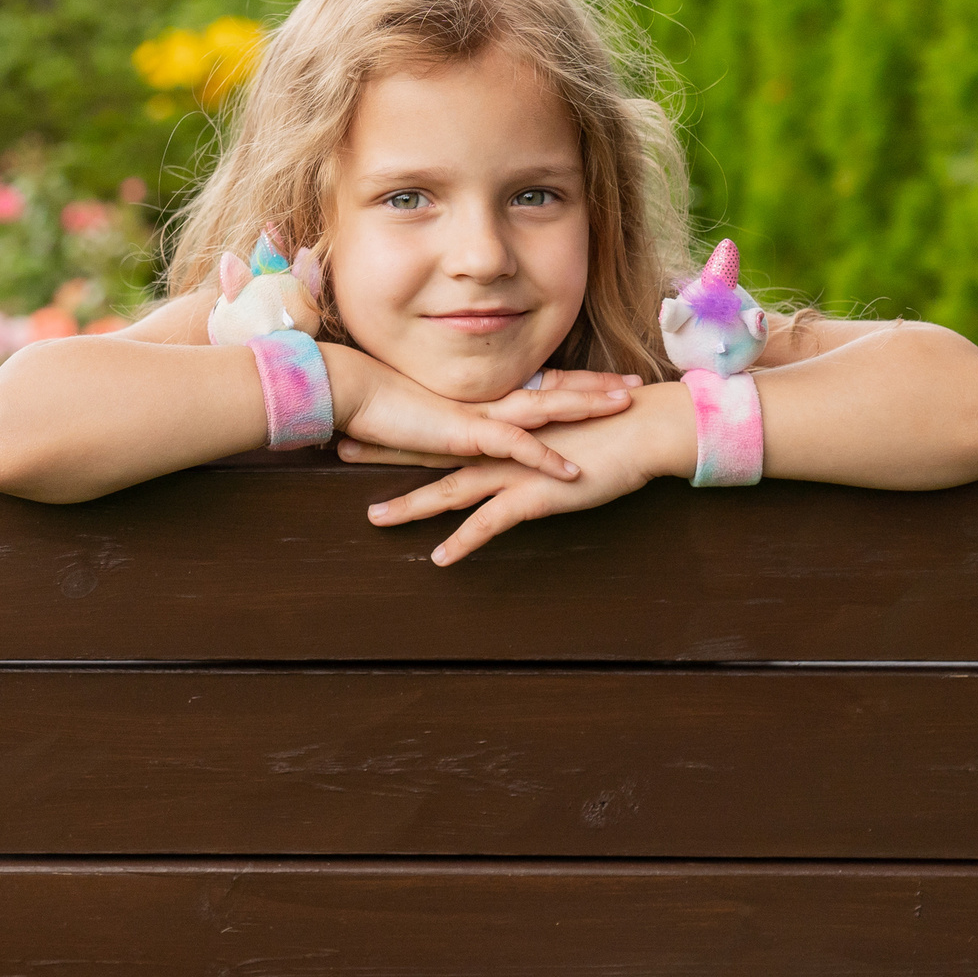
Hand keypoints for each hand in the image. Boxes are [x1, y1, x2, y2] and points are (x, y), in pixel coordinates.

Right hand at [325, 346, 609, 482]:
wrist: (350, 390)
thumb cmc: (378, 400)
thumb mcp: (426, 413)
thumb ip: (452, 419)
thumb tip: (468, 426)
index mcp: (481, 393)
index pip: (538, 383)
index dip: (576, 381)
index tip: (609, 379)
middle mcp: (487, 398)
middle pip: (554, 389)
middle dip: (598, 388)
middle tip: (638, 386)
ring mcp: (478, 413)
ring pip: (545, 407)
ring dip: (586, 406)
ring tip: (624, 406)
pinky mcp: (463, 434)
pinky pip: (513, 447)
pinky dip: (544, 459)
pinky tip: (572, 472)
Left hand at [356, 382, 695, 564]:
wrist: (639, 427)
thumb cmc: (603, 427)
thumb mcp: (553, 425)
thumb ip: (523, 432)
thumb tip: (508, 439)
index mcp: (500, 427)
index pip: (441, 425)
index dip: (401, 423)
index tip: (365, 418)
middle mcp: (498, 446)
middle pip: (430, 451)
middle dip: (383, 452)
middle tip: (339, 449)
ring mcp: (513, 470)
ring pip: (450, 490)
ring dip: (411, 505)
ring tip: (374, 518)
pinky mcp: (534, 495)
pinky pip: (491, 524)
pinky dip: (465, 541)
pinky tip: (441, 558)